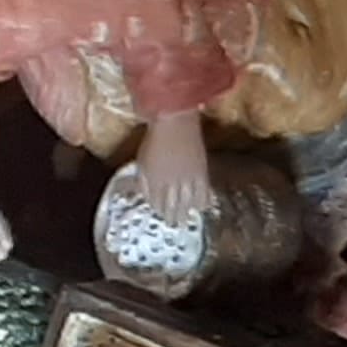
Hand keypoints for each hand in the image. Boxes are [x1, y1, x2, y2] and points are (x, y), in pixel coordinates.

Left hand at [133, 110, 212, 224]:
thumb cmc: (155, 140)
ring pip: (188, 205)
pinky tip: (201, 206)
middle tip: (174, 223)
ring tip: (186, 220)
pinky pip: (203, 194)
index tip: (161, 214)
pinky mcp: (202, 174)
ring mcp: (187, 180)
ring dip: (186, 213)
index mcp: (154, 182)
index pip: (156, 205)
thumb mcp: (142, 162)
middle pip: (172, 209)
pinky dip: (202, 202)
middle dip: (172, 217)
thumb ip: (144, 182)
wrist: (175, 123)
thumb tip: (147, 197)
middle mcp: (170, 185)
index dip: (159, 211)